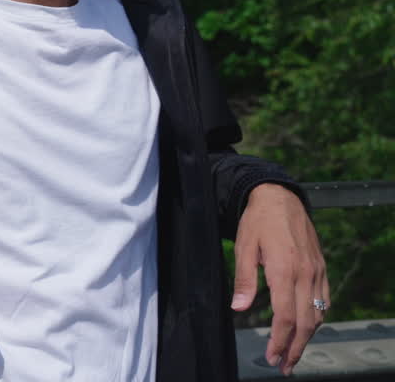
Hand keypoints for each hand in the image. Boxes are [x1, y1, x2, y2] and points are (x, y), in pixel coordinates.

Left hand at [231, 184, 328, 376]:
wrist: (280, 197)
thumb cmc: (257, 221)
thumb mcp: (243, 246)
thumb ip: (243, 279)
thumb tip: (238, 308)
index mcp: (285, 270)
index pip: (285, 316)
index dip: (279, 340)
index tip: (271, 357)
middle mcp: (306, 273)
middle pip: (305, 322)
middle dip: (295, 348)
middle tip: (283, 365)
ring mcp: (317, 271)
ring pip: (318, 314)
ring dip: (307, 338)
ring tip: (293, 353)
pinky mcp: (321, 267)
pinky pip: (324, 300)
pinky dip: (317, 318)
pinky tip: (307, 327)